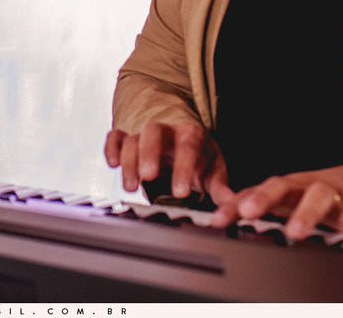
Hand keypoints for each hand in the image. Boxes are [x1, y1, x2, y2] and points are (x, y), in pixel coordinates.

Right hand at [104, 120, 232, 201]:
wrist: (183, 137)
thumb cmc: (199, 156)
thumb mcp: (214, 170)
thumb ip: (221, 190)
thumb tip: (232, 210)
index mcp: (191, 134)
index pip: (187, 147)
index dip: (183, 169)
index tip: (181, 192)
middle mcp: (166, 130)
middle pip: (153, 133)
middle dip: (149, 153)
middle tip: (148, 178)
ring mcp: (145, 134)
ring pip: (132, 139)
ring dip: (129, 162)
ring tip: (131, 188)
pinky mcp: (129, 138)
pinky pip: (115, 137)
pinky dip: (111, 148)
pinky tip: (112, 164)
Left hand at [208, 163, 342, 250]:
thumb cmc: (314, 193)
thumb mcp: (284, 198)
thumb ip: (254, 205)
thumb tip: (218, 218)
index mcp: (285, 188)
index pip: (254, 192)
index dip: (234, 205)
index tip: (217, 220)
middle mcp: (306, 187)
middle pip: (283, 185)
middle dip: (265, 197)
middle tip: (250, 212)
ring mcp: (336, 194)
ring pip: (320, 195)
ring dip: (307, 212)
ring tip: (296, 232)